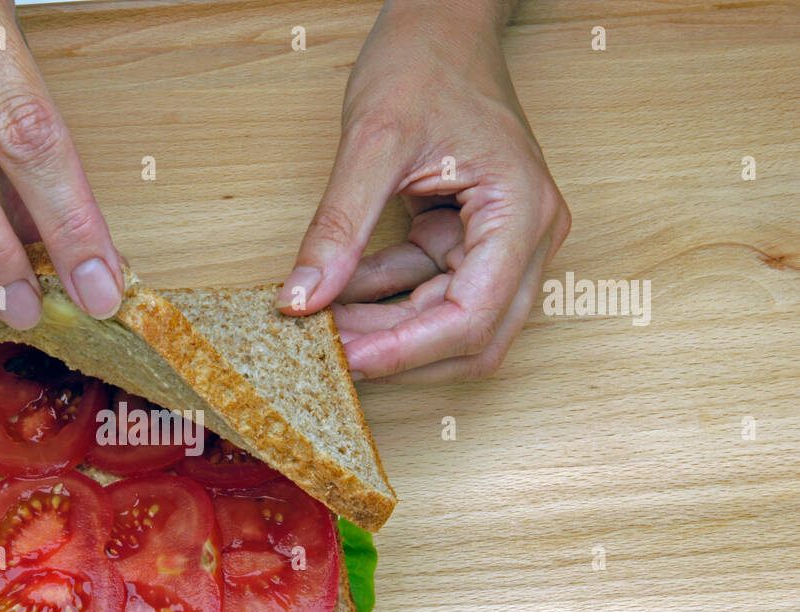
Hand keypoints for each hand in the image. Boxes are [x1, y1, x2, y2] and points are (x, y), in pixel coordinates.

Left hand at [277, 0, 569, 382]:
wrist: (440, 21)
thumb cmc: (424, 62)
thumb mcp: (371, 141)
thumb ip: (338, 227)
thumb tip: (301, 300)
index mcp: (521, 212)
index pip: (473, 317)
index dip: (407, 351)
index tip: (346, 362)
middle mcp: (525, 237)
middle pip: (470, 336)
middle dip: (397, 350)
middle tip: (327, 352)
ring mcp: (499, 242)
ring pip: (446, 323)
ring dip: (384, 329)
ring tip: (320, 323)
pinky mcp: (467, 240)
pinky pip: (425, 291)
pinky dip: (380, 300)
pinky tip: (335, 294)